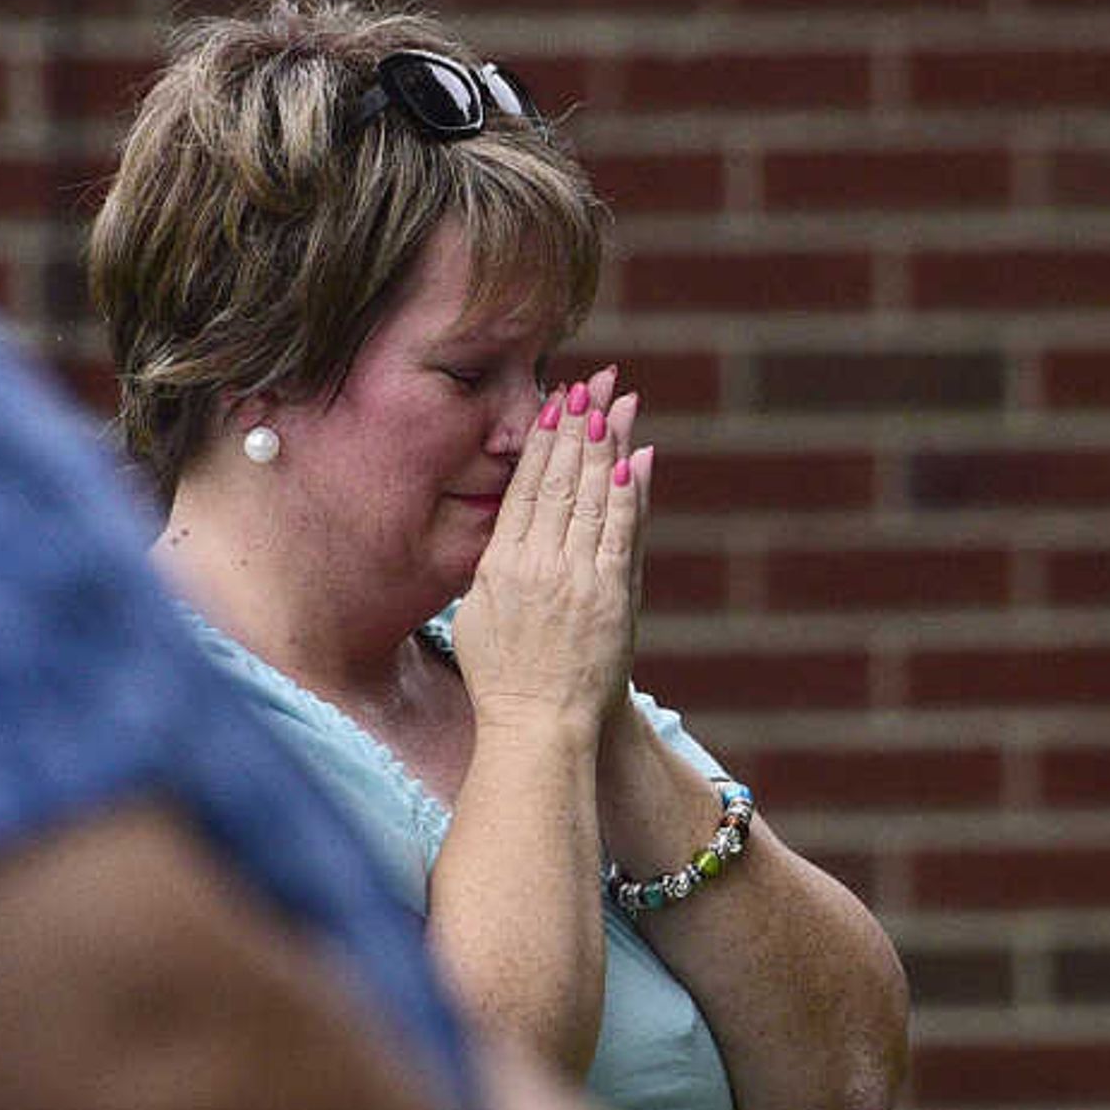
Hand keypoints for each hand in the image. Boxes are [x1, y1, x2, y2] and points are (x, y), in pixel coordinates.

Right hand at [451, 367, 651, 733]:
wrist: (537, 727)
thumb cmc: (502, 678)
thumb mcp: (476, 615)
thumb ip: (491, 567)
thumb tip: (503, 531)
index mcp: (498, 564)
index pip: (523, 488)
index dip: (541, 441)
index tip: (554, 403)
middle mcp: (536, 564)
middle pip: (558, 480)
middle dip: (577, 426)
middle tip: (591, 383)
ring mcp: (575, 578)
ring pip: (590, 497)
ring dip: (605, 444)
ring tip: (616, 402)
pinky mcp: (610, 596)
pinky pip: (620, 533)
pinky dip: (628, 493)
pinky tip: (634, 457)